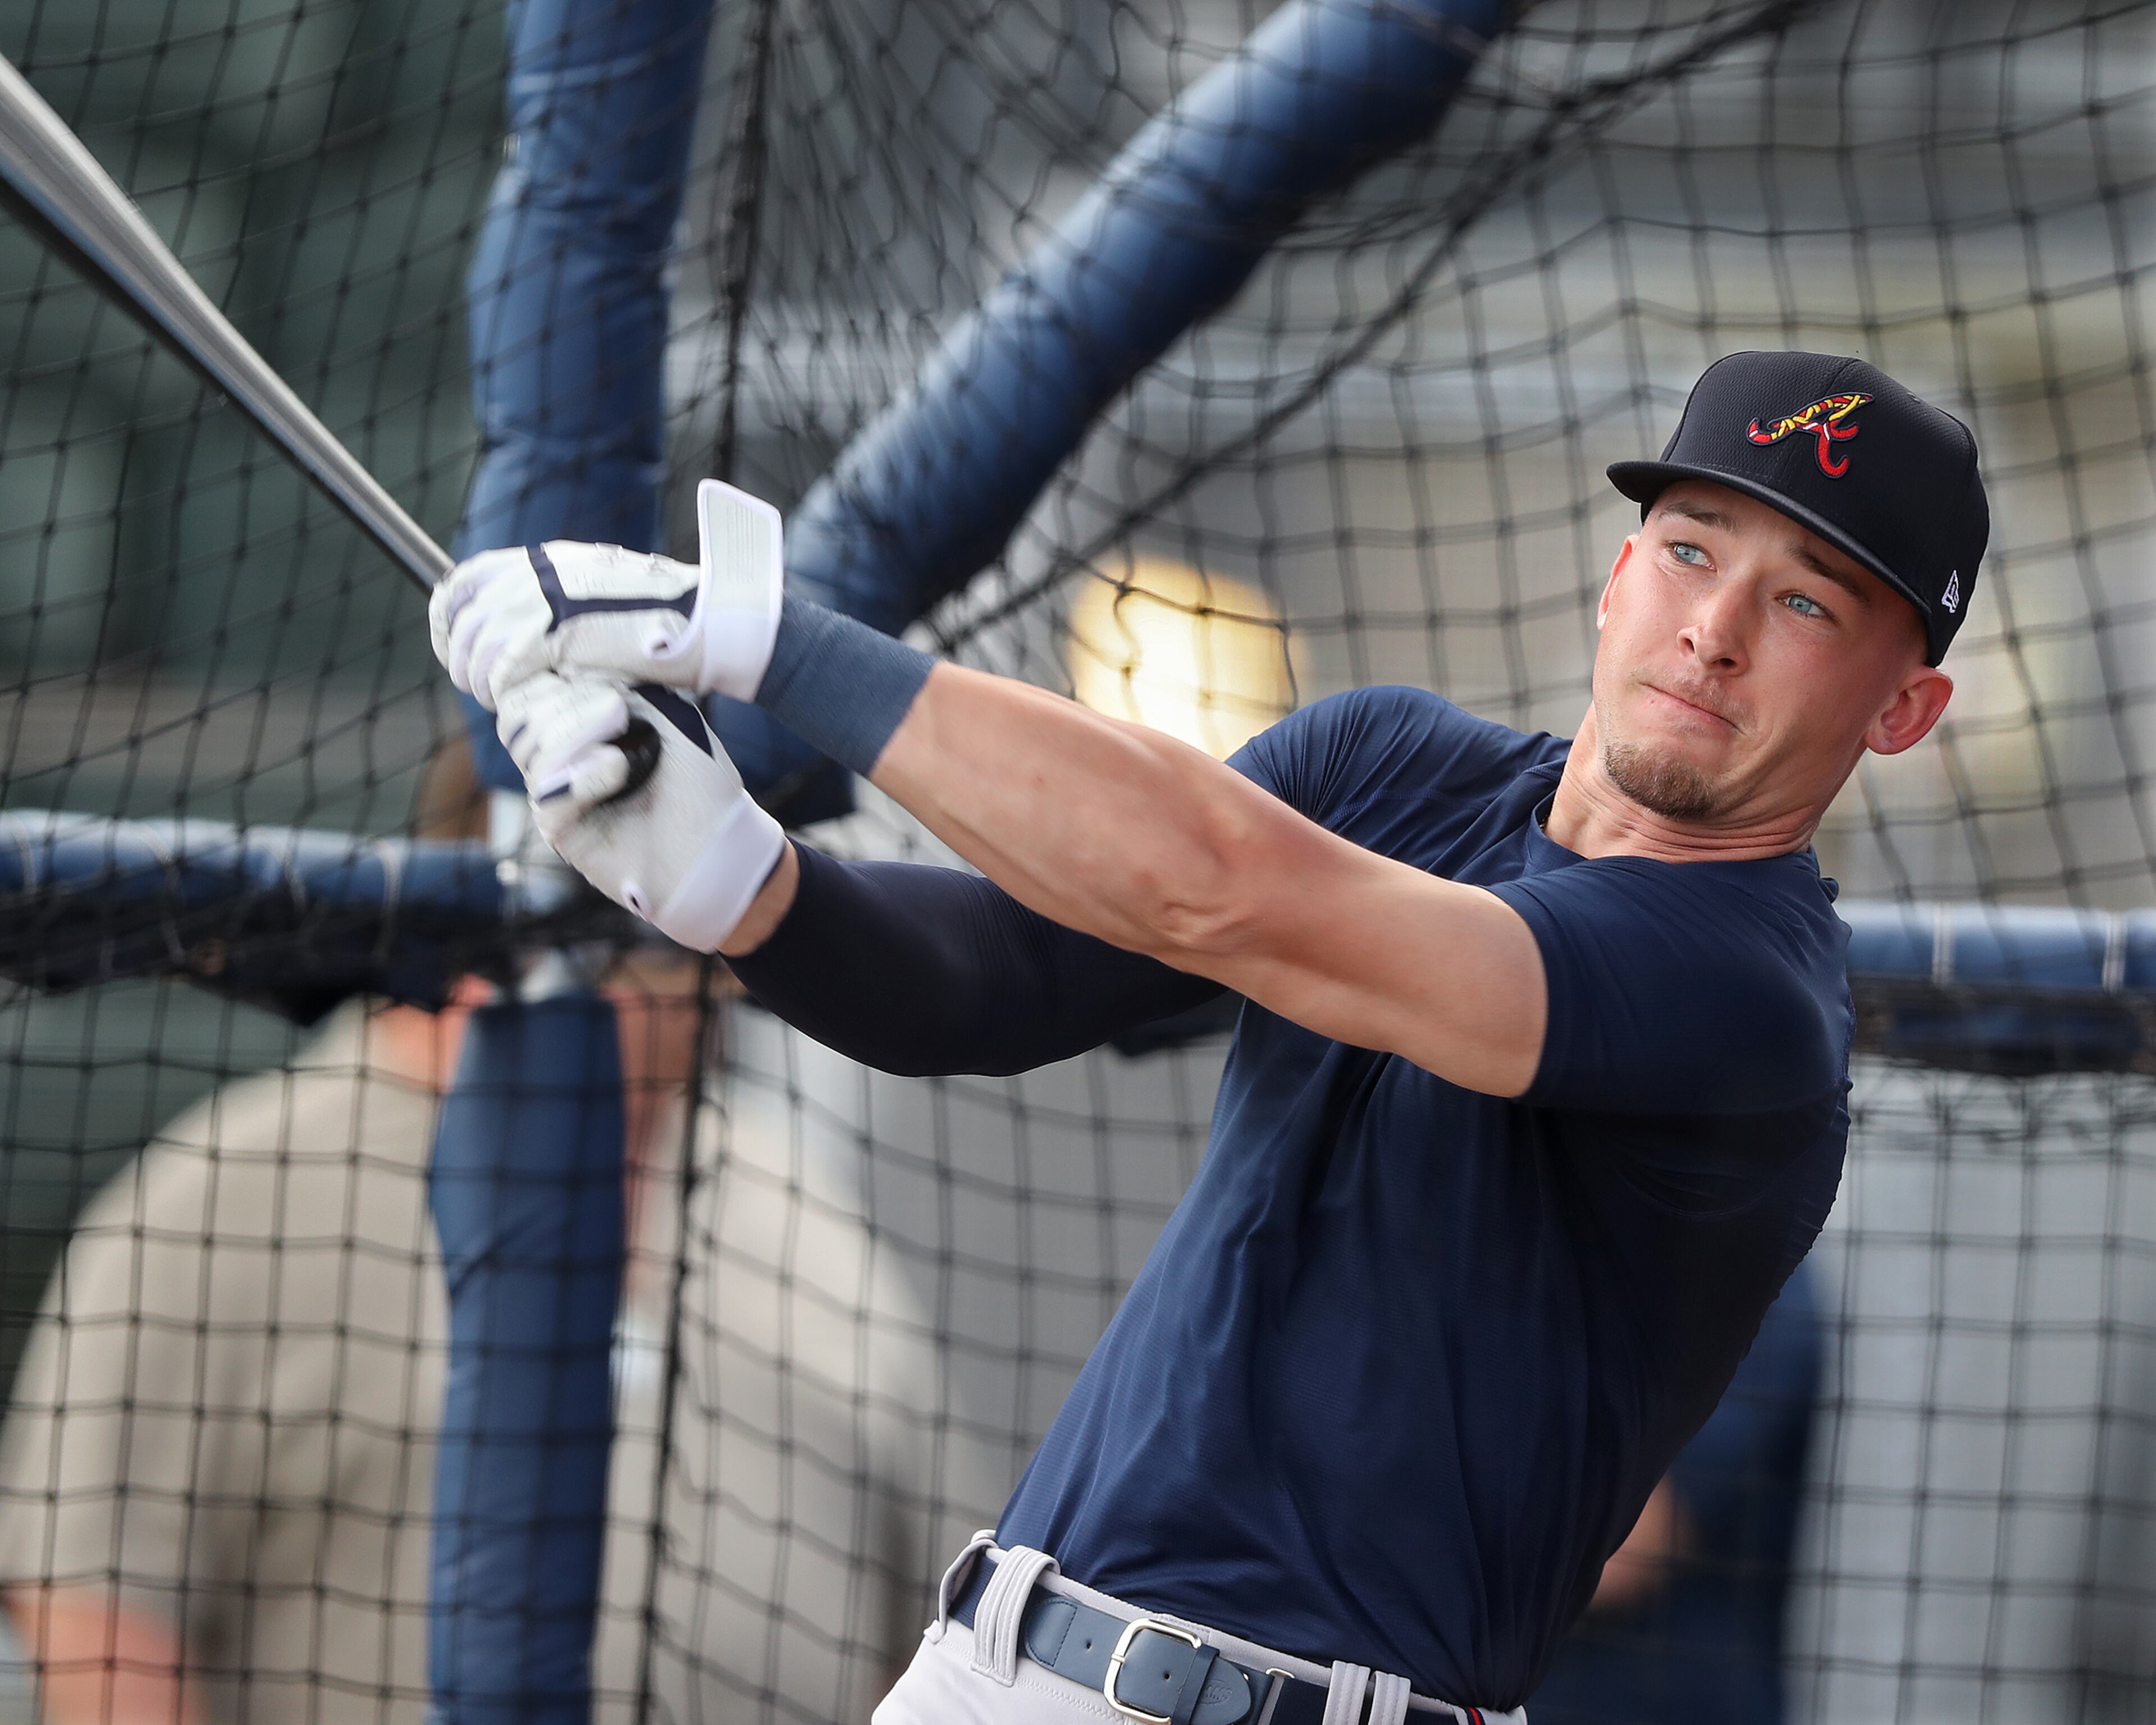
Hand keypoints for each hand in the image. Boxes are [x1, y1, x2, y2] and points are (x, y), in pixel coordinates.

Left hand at [433, 479, 783, 710]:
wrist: (706, 620)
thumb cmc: (665, 620)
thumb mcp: (600, 598)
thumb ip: (558, 604)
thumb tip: (518, 631)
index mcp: (547, 559)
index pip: (466, 579)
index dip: (448, 617)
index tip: (452, 648)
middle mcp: (539, 571)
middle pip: (465, 616)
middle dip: (461, 657)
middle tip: (478, 687)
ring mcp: (545, 598)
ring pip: (478, 647)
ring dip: (480, 680)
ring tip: (499, 700)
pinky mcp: (555, 632)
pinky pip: (502, 668)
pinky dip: (502, 690)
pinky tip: (516, 702)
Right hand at [496, 672, 786, 951]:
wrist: (718, 844)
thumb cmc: (698, 777)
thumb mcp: (662, 711)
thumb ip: (612, 678)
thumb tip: (562, 652)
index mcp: (576, 719)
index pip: (525, 683)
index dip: (534, 664)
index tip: (565, 653)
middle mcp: (559, 754)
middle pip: (515, 712)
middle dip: (562, 699)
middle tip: (618, 708)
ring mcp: (557, 792)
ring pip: (525, 746)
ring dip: (575, 731)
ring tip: (622, 732)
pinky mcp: (561, 830)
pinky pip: (547, 792)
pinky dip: (583, 774)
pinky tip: (617, 769)